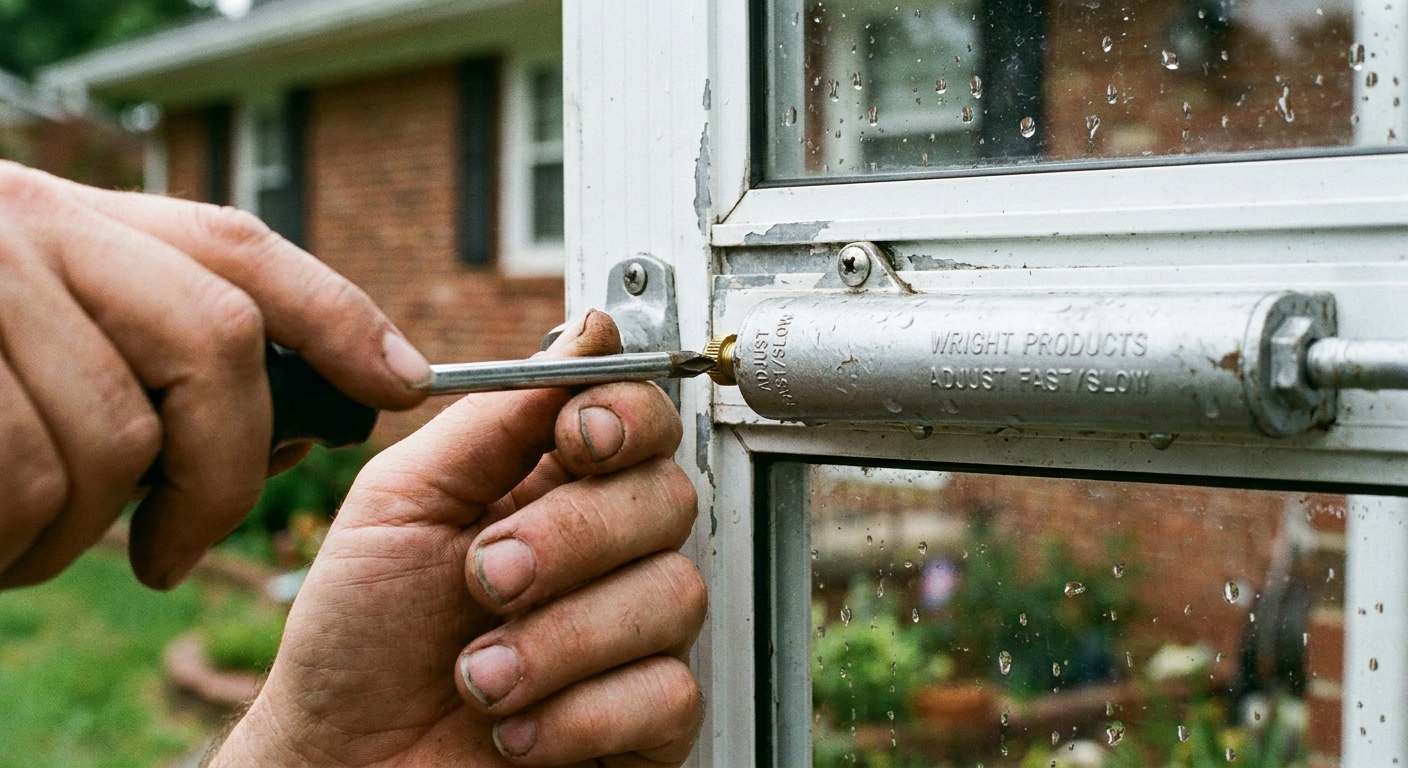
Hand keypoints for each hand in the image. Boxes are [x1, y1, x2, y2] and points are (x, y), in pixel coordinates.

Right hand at [0, 162, 430, 589]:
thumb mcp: (38, 333)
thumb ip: (152, 354)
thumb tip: (298, 432)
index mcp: (65, 219)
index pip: (236, 250)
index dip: (339, 318)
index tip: (406, 385)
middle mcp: (30, 226)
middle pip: (215, 342)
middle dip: (223, 471)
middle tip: (177, 550)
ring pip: (120, 438)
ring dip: (89, 528)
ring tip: (31, 540)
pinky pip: (27, 483)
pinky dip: (20, 545)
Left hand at [213, 311, 706, 766]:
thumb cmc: (354, 643)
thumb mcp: (401, 501)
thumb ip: (496, 416)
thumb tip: (588, 332)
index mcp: (548, 485)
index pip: (642, 417)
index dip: (626, 417)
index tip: (577, 439)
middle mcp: (602, 553)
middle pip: (669, 498)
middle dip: (570, 539)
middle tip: (487, 577)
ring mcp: (630, 637)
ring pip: (674, 593)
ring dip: (558, 640)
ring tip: (478, 676)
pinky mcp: (645, 722)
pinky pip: (671, 692)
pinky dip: (580, 716)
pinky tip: (519, 731)